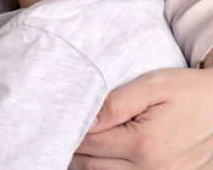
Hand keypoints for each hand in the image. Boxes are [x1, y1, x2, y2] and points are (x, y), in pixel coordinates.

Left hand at [71, 67, 212, 168]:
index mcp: (144, 144)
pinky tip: (103, 156)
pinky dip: (111, 169)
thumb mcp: (152, 86)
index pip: (90, 144)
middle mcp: (154, 168)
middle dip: (74, 151)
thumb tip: (85, 120)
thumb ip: (115, 104)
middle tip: (60, 134)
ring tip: (76, 146)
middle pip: (93, 167)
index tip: (58, 121)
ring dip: (89, 164)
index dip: (70, 133)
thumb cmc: (188, 90)